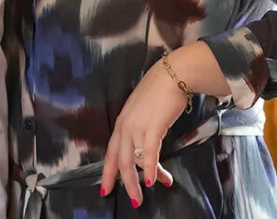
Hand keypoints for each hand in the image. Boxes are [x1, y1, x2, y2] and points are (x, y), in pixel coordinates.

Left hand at [99, 58, 182, 206]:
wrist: (172, 75)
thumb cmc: (160, 93)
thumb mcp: (144, 113)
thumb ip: (142, 131)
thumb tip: (147, 151)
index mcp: (121, 122)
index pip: (110, 152)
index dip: (107, 172)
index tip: (104, 189)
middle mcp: (125, 126)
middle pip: (120, 162)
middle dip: (125, 184)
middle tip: (135, 201)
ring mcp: (137, 127)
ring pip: (134, 161)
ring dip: (143, 180)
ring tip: (151, 190)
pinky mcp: (152, 128)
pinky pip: (148, 154)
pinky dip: (149, 169)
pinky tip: (152, 180)